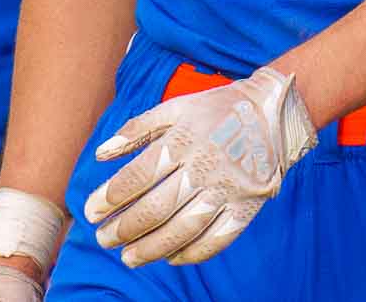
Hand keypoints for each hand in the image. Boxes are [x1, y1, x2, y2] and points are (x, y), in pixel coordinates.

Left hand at [82, 66, 316, 267]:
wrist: (274, 112)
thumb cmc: (218, 108)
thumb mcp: (176, 107)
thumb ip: (137, 129)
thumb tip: (100, 154)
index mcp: (184, 139)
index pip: (139, 176)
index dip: (111, 197)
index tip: (91, 212)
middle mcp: (205, 166)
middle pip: (158, 207)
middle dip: (125, 228)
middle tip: (104, 239)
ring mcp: (229, 188)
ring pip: (184, 228)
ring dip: (152, 247)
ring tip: (128, 257)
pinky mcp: (248, 205)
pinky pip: (218, 237)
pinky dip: (193, 252)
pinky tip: (171, 257)